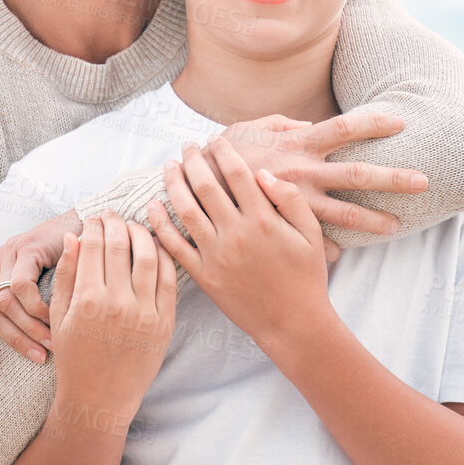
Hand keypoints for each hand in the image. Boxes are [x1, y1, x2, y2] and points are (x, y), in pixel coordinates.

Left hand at [0, 210, 77, 368]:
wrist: (90, 224)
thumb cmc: (72, 264)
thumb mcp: (47, 290)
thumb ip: (32, 311)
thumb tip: (32, 348)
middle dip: (13, 340)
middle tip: (40, 357)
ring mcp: (9, 254)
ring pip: (2, 303)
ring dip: (28, 328)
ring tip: (52, 341)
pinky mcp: (26, 248)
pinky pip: (20, 286)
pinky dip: (36, 307)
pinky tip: (55, 315)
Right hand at [48, 210, 176, 413]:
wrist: (101, 398)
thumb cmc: (74, 357)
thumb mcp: (60, 316)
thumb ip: (66, 275)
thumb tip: (75, 237)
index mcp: (87, 299)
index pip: (94, 244)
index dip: (94, 225)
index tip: (94, 218)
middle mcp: (118, 303)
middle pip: (121, 244)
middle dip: (116, 222)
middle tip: (113, 214)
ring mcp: (145, 313)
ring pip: (149, 255)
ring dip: (141, 233)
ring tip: (134, 227)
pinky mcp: (165, 323)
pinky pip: (168, 279)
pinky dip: (164, 257)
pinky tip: (155, 248)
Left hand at [149, 137, 333, 352]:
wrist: (293, 324)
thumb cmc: (306, 278)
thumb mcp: (311, 234)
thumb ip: (290, 199)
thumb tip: (262, 173)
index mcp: (263, 220)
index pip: (237, 173)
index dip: (224, 152)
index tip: (215, 140)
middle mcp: (236, 234)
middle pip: (206, 186)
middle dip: (193, 160)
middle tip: (187, 147)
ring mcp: (216, 255)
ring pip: (185, 211)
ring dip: (173, 184)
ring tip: (169, 167)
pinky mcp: (204, 276)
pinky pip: (175, 247)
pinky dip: (160, 225)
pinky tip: (152, 207)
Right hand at [219, 111, 427, 237]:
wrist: (191, 186)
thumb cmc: (222, 152)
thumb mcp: (250, 128)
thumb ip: (283, 124)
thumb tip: (308, 122)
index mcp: (298, 144)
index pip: (343, 127)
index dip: (372, 123)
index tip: (402, 122)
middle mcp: (303, 172)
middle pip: (357, 174)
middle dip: (392, 178)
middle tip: (424, 181)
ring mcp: (296, 203)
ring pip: (344, 215)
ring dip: (373, 221)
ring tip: (397, 227)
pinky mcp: (285, 228)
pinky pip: (314, 242)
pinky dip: (331, 250)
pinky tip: (346, 256)